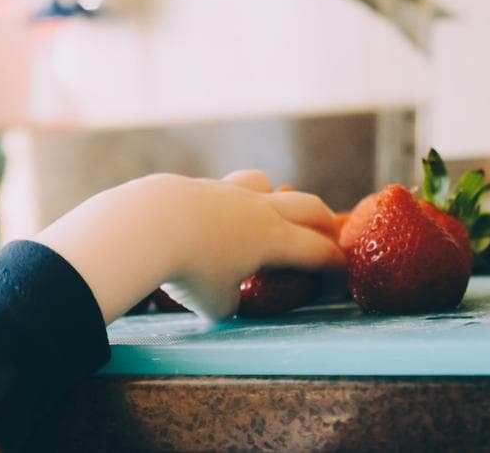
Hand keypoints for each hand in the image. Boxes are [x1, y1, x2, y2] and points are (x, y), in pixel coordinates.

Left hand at [34, 170, 343, 322]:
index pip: (318, 251)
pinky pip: (226, 188)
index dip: (335, 265)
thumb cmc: (188, 271)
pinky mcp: (199, 186)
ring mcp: (229, 192)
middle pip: (308, 206)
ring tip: (271, 214)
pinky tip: (216, 217)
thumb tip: (228, 301)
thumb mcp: (215, 305)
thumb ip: (230, 303)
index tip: (341, 275)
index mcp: (274, 240)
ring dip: (276, 198)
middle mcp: (259, 210)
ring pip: (266, 184)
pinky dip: (232, 202)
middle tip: (329, 236)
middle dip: (323, 222)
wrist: (147, 226)